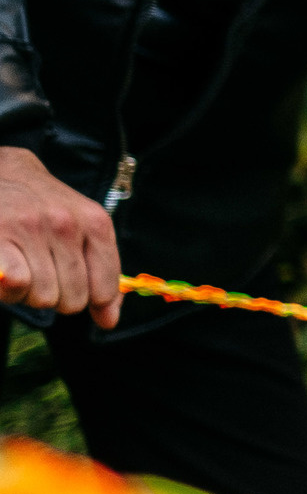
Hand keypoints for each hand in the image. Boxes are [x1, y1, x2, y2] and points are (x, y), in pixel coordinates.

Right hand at [0, 146, 120, 328]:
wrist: (3, 172)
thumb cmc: (43, 209)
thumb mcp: (82, 228)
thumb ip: (101, 272)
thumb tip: (108, 321)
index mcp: (96, 223)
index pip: (106, 288)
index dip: (91, 300)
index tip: (75, 290)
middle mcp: (67, 223)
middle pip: (73, 300)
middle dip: (56, 297)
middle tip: (40, 273)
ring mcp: (32, 228)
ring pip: (43, 297)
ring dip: (29, 294)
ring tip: (21, 267)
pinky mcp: (1, 234)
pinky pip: (17, 284)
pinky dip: (9, 289)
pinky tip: (7, 271)